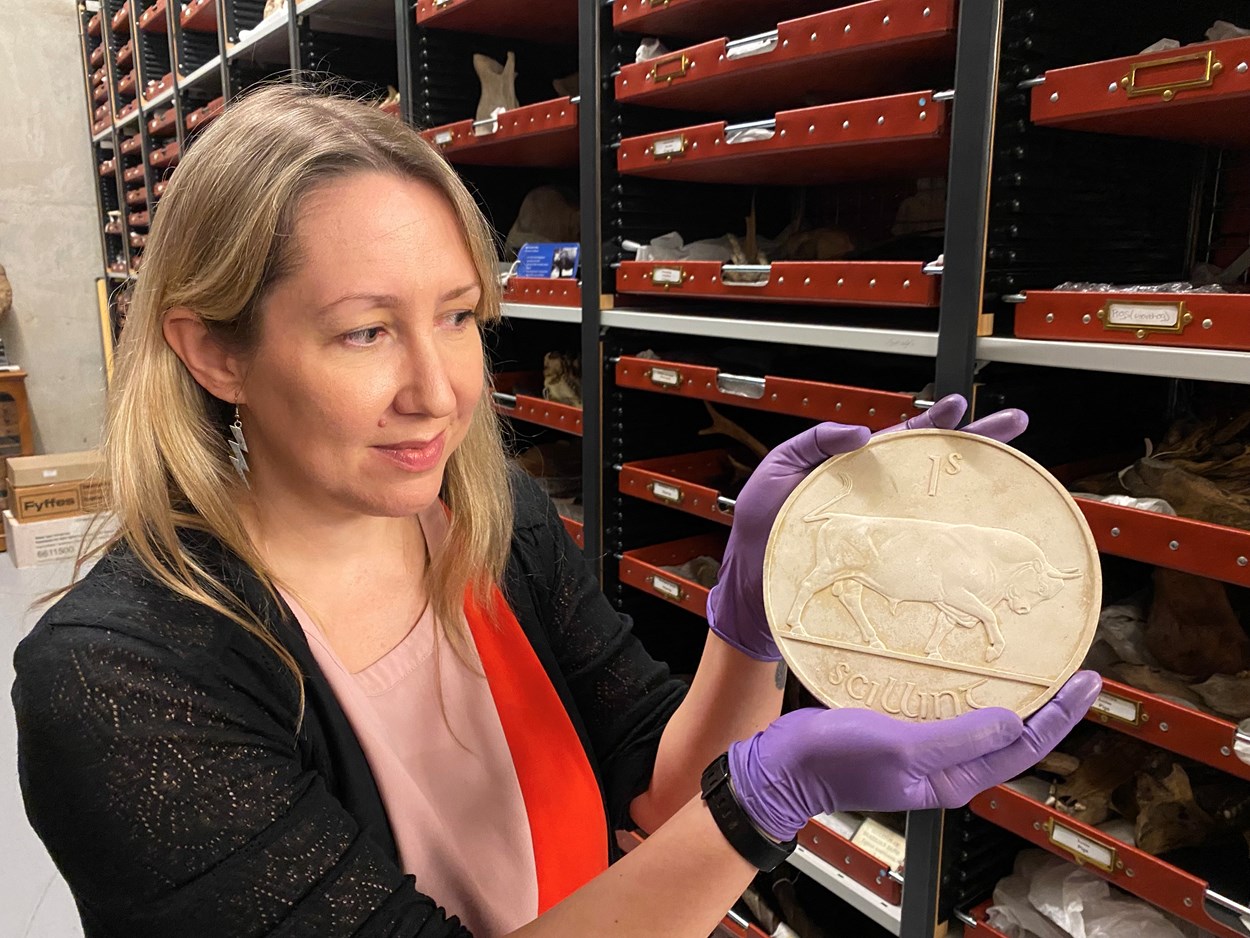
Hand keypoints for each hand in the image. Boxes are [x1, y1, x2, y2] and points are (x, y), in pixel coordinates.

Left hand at [705, 394, 1028, 660]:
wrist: (752, 580)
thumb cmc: (761, 527)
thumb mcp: (779, 469)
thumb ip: (814, 442)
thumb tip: (862, 431)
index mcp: (854, 469)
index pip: (901, 438)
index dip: (932, 421)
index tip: (959, 405)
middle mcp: (878, 498)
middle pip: (934, 465)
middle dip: (975, 442)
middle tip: (1013, 422)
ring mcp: (885, 529)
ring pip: (939, 502)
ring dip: (977, 485)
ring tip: (1012, 462)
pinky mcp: (885, 562)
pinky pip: (926, 547)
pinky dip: (956, 540)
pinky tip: (981, 531)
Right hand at [727, 671, 1101, 840]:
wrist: (784, 764)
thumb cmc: (836, 762)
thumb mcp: (902, 749)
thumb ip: (958, 738)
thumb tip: (1014, 721)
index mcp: (953, 780)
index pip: (1023, 748)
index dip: (1060, 716)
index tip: (1085, 683)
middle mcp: (946, 766)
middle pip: (1011, 736)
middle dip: (1046, 707)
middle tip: (1074, 671)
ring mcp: (925, 748)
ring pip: (983, 721)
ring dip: (1012, 696)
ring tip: (1037, 668)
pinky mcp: (904, 728)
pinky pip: (951, 709)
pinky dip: (972, 689)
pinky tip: (974, 669)